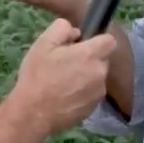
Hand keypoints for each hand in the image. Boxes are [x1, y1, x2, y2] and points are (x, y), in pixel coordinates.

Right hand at [10, 18, 115, 133]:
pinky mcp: (93, 108)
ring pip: (97, 77)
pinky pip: (92, 94)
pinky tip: (65, 97)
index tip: (83, 45)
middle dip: (89, 59)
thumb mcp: (43, 44)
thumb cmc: (37, 76)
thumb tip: (76, 32)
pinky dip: (83, 93)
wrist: (33, 113)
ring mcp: (98, 92)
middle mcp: (100, 72)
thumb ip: (62, 29)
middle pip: (102, 60)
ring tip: (63, 83)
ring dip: (86, 77)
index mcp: (90, 54)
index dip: (98, 40)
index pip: (109, 41)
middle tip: (66, 64)